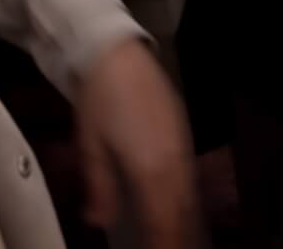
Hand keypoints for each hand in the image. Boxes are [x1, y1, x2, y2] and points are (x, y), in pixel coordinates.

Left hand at [76, 39, 200, 246]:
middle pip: (182, 214)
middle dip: (177, 239)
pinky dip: (187, 201)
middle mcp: (175, 163)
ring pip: (191, 198)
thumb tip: (99, 221)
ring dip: (185, 222)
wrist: (118, 52)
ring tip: (177, 240)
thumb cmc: (98, 97)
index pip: (164, 223)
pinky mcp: (184, 136)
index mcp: (151, 169)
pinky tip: (180, 209)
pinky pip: (191, 180)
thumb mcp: (91, 145)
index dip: (164, 245)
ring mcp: (183, 148)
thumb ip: (100, 187)